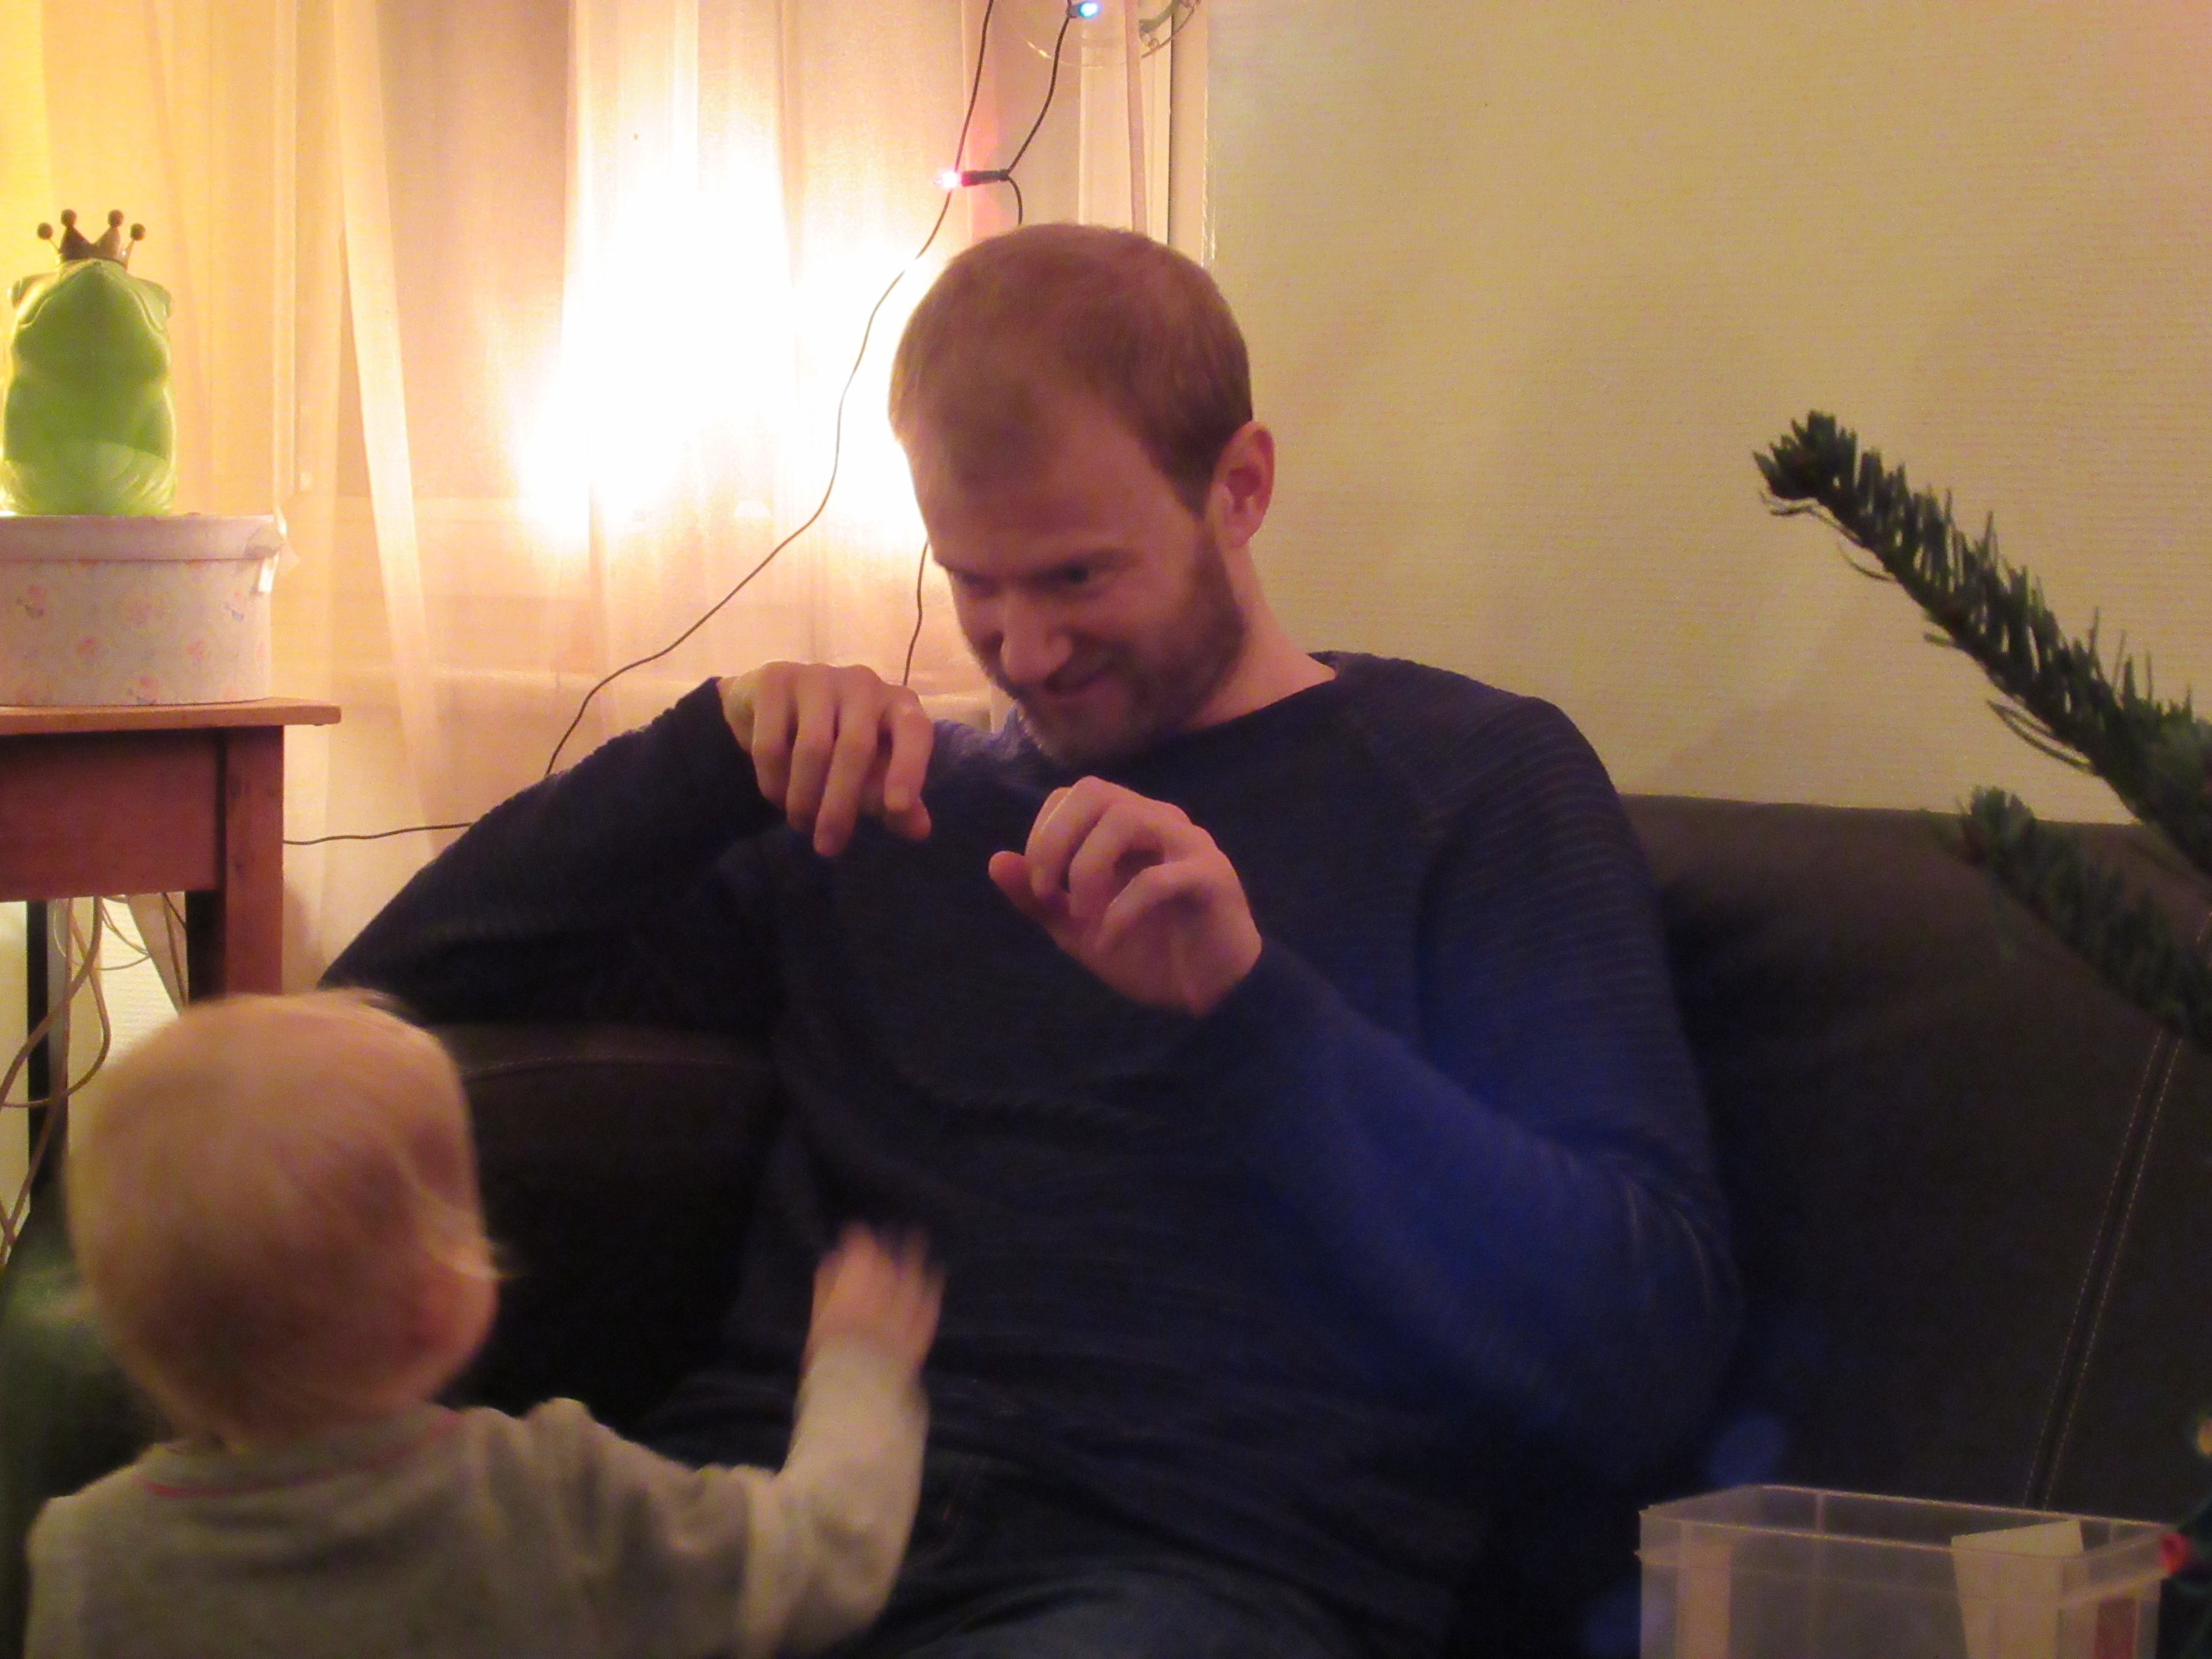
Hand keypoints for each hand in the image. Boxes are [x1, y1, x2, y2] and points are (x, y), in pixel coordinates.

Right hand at [720, 664, 933, 856]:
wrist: (774, 711)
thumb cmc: (839, 746)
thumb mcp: (872, 776)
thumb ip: (896, 802)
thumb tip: (919, 830)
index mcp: (899, 704)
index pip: (914, 730)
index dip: (907, 768)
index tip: (896, 809)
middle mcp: (864, 683)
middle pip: (856, 747)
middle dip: (840, 805)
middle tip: (827, 847)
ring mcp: (819, 676)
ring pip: (813, 748)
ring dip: (804, 798)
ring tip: (800, 824)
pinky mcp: (776, 680)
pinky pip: (772, 743)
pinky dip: (774, 780)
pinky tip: (776, 798)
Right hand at [807, 1226, 942, 1373]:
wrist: (860, 1387)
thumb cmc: (831, 1355)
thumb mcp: (820, 1320)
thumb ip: (826, 1287)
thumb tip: (831, 1260)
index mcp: (854, 1286)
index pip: (860, 1249)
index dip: (859, 1237)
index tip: (857, 1232)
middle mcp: (883, 1289)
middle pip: (891, 1256)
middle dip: (892, 1240)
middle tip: (896, 1229)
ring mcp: (906, 1306)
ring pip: (914, 1272)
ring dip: (916, 1254)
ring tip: (919, 1240)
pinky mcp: (923, 1324)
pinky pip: (931, 1298)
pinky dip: (933, 1284)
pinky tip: (937, 1272)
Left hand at [988, 778, 1262, 1016]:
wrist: (1211, 993)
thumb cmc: (1149, 952)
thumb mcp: (1079, 928)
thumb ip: (1039, 897)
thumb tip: (995, 860)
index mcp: (1130, 826)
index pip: (1075, 794)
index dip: (1044, 832)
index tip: (1038, 886)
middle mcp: (1161, 822)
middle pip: (1096, 792)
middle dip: (1056, 840)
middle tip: (1046, 892)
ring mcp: (1190, 845)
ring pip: (1127, 819)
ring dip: (1088, 867)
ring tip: (1080, 915)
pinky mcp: (1212, 879)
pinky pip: (1158, 878)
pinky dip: (1120, 911)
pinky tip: (1108, 941)